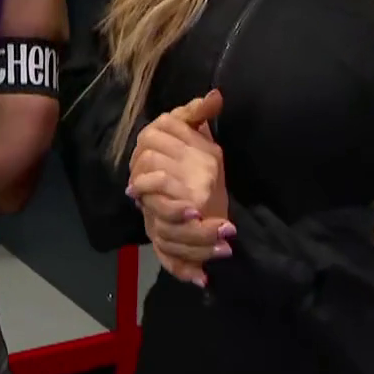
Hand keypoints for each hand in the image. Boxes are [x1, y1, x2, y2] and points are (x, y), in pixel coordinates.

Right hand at [128, 91, 233, 285]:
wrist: (193, 179)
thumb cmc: (189, 153)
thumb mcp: (196, 132)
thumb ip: (198, 114)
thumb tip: (215, 96)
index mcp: (149, 171)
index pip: (148, 188)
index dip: (168, 200)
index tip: (196, 207)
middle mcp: (147, 199)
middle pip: (160, 221)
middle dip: (192, 229)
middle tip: (224, 230)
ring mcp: (155, 222)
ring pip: (168, 241)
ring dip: (197, 248)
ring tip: (225, 248)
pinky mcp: (167, 241)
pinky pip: (169, 259)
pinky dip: (183, 270)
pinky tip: (203, 278)